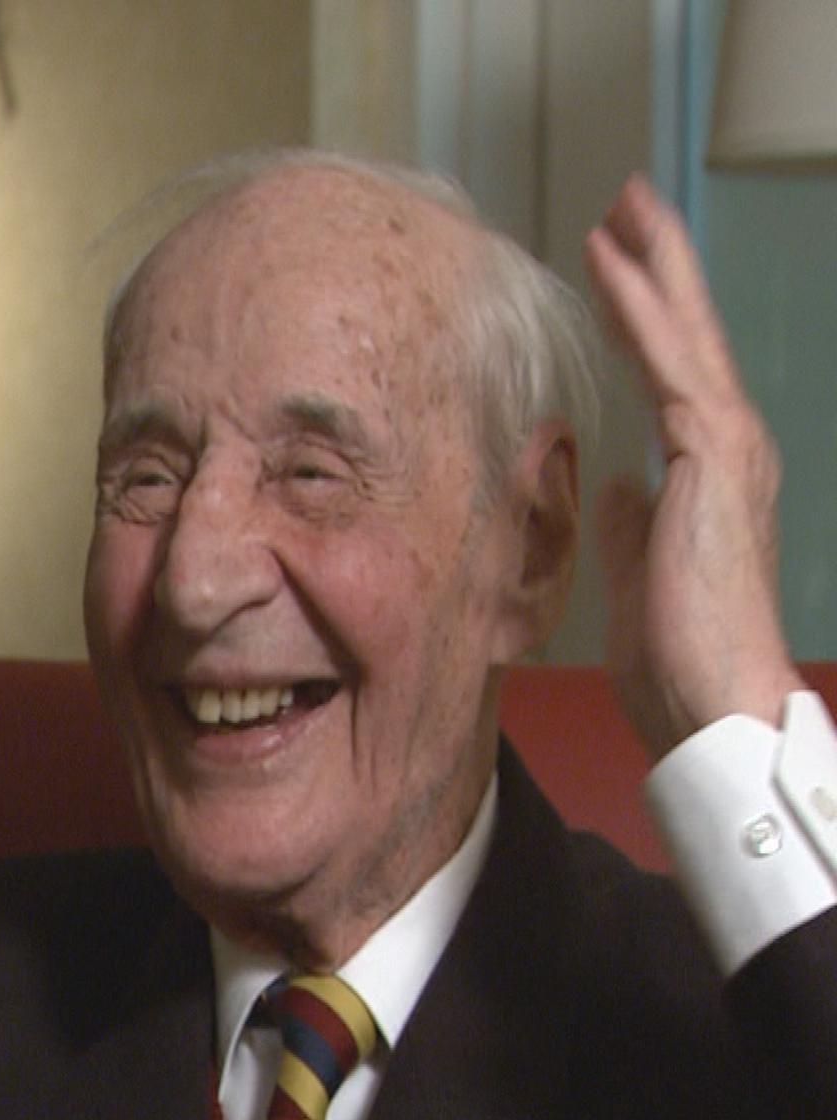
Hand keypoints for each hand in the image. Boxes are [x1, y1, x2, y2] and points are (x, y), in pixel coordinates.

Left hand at [583, 174, 801, 758]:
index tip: (618, 261)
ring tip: (624, 206)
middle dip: (661, 264)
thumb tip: (611, 485)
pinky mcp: (710, 458)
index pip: (674, 370)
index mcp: (710, 471)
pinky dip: (642, 314)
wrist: (712, 698)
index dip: (648, 312)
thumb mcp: (637, 572)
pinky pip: (669, 367)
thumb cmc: (678, 653)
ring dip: (652, 267)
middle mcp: (729, 446)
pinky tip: (614, 270)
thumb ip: (627, 523)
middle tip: (630, 199)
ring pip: (683, 335)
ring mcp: (727, 448)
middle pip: (689, 333)